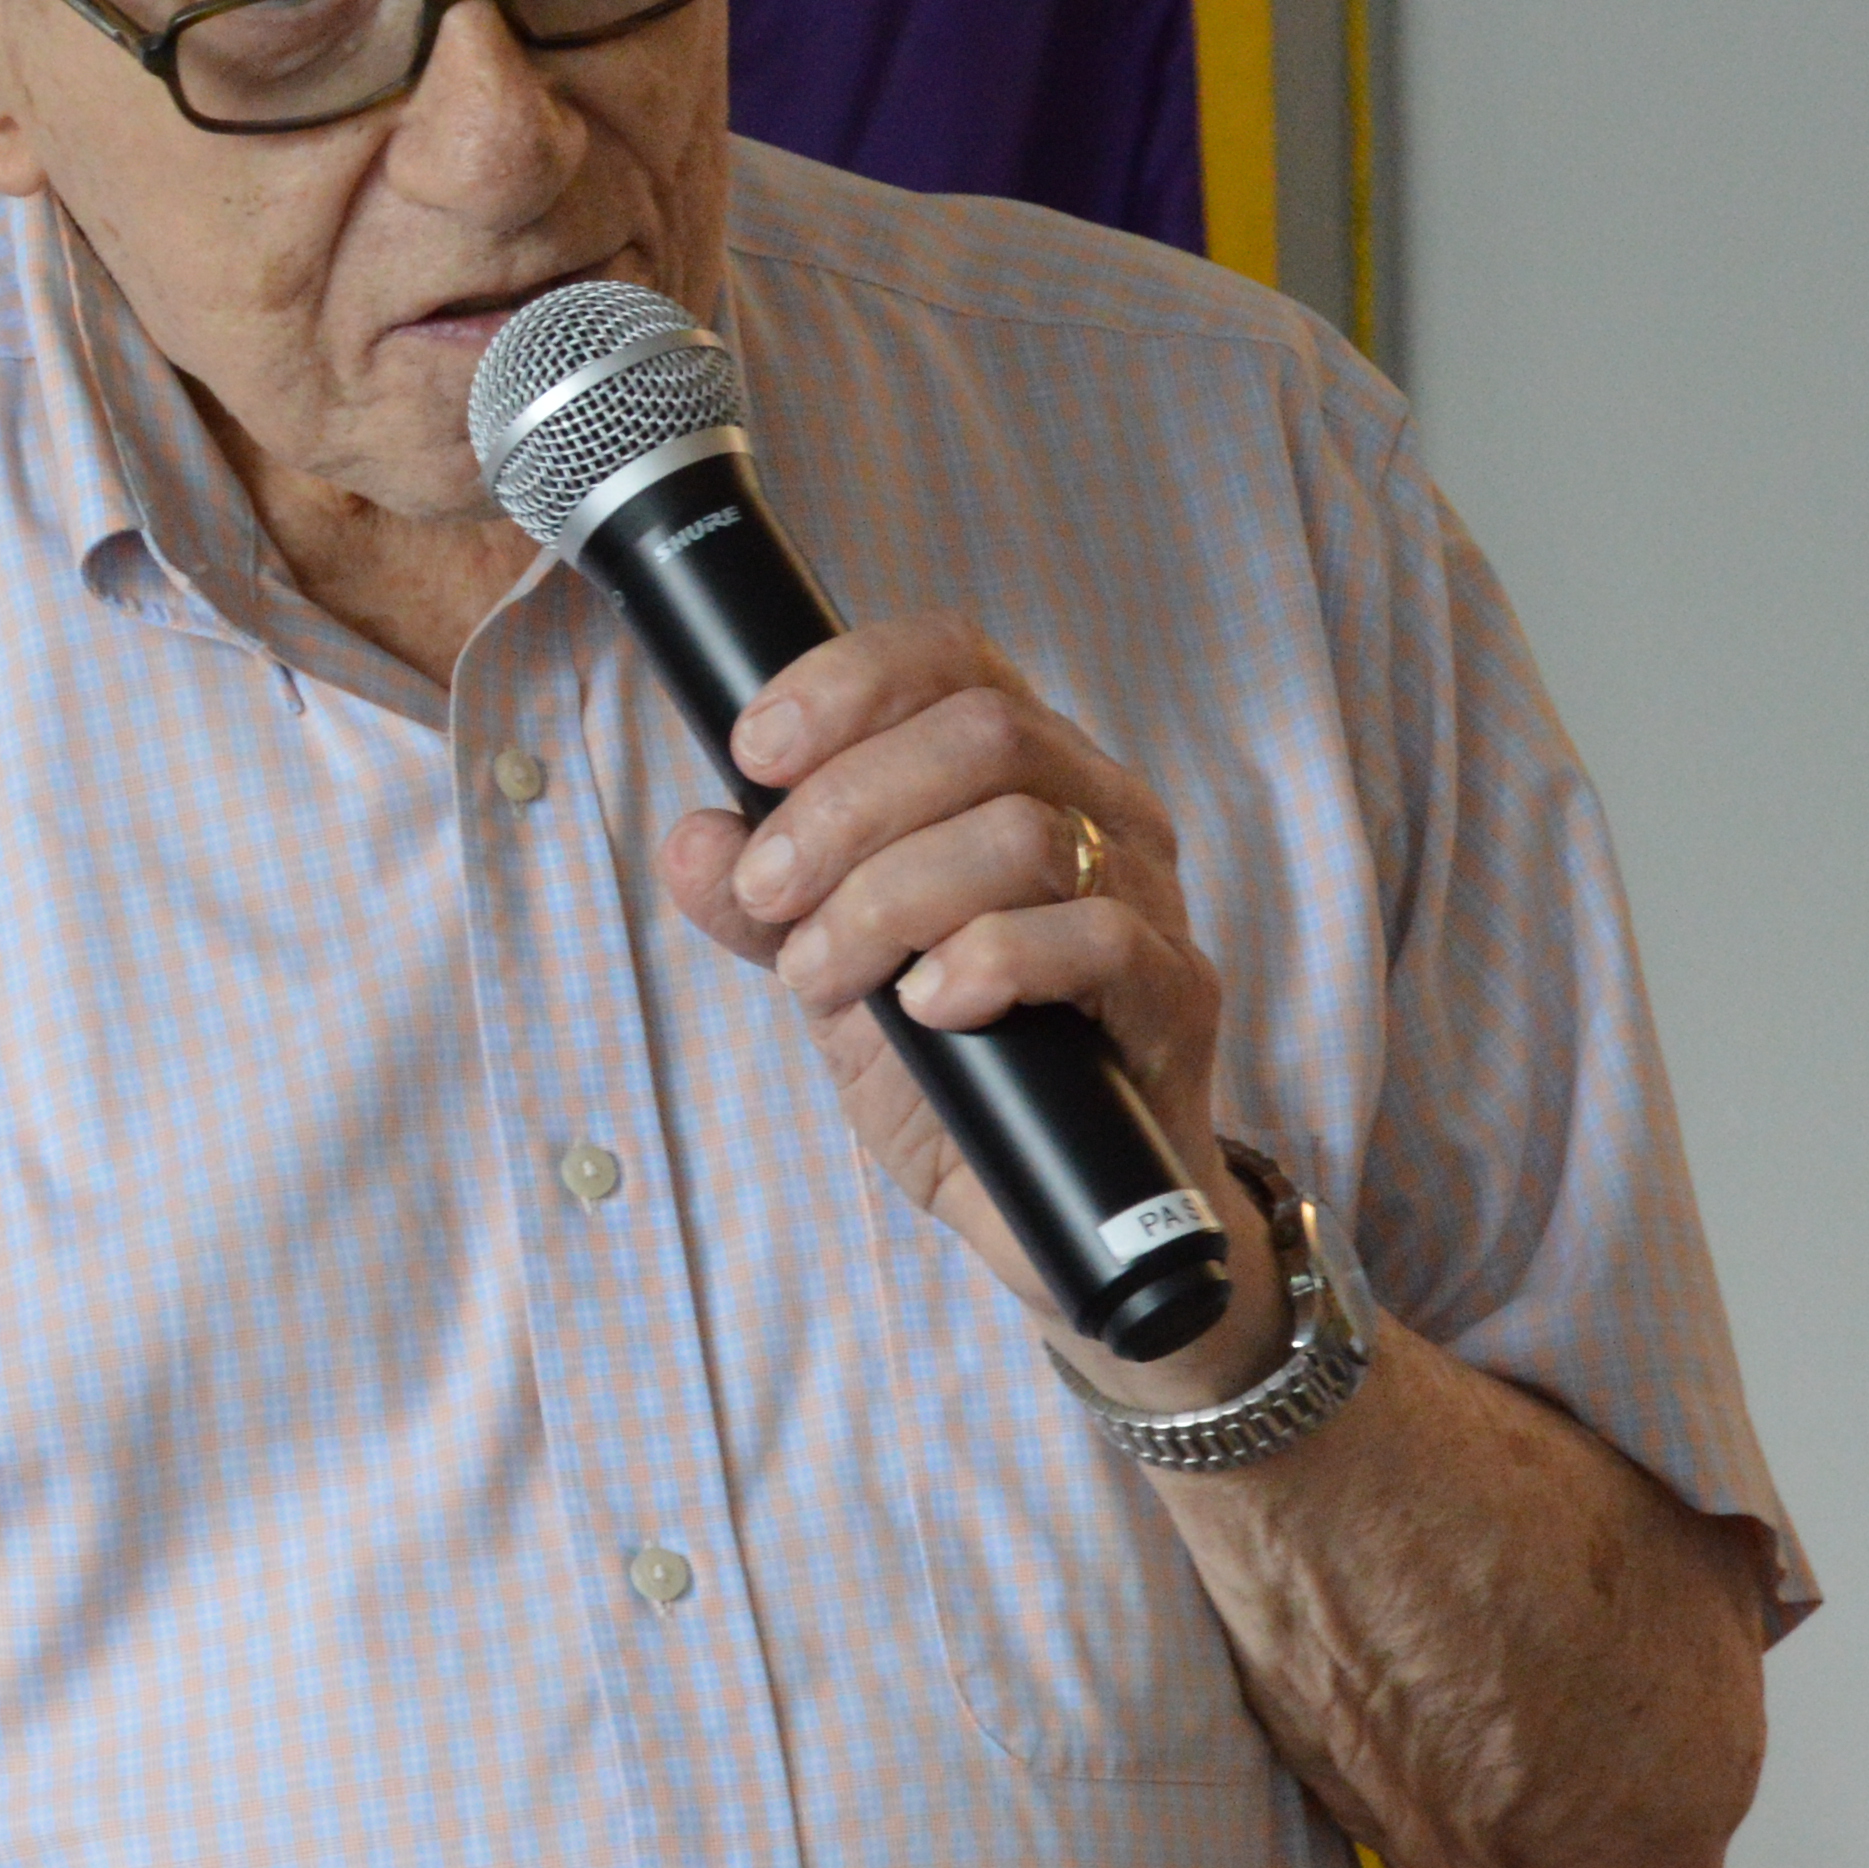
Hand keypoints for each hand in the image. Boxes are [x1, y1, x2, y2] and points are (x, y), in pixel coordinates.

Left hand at [655, 614, 1279, 1403]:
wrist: (1045, 1209)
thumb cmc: (951, 1069)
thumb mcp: (827, 976)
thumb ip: (759, 906)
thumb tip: (692, 840)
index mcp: (1021, 772)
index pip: (952, 658)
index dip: (847, 682)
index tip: (753, 750)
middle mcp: (1100, 808)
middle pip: (983, 732)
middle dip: (844, 809)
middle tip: (771, 896)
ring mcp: (1149, 897)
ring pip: (1023, 833)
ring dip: (888, 899)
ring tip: (825, 976)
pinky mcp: (1175, 992)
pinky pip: (1094, 937)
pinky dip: (987, 960)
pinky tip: (928, 1007)